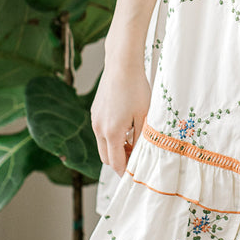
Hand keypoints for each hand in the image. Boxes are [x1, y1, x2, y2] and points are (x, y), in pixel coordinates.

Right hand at [90, 58, 150, 177]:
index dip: (126, 171)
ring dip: (115, 148)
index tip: (136, 173)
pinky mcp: (95, 111)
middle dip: (119, 161)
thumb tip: (140, 154)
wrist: (122, 65)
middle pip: (106, 157)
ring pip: (102, 144)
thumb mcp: (144, 116)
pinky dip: (111, 136)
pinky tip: (125, 125)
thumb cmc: (136, 89)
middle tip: (136, 157)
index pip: (116, 163)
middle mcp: (99, 129)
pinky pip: (101, 132)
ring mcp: (95, 120)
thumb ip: (141, 138)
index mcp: (112, 133)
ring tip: (133, 139)